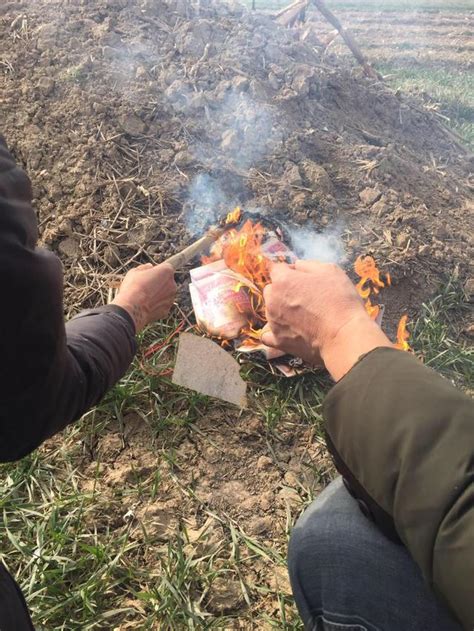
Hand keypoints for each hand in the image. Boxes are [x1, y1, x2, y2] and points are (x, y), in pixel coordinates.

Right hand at [111, 263, 176, 332]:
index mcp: (167, 271)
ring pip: (165, 295)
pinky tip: (145, 306)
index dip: (157, 271)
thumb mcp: (134, 272)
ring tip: (143, 298)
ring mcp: (171, 298)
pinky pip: (162, 305)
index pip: (166, 267)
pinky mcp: (167, 310)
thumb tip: (149, 266)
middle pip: (166, 282)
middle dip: (158, 283)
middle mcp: (173, 284)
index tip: (149, 274)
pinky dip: (156, 306)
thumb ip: (145, 268)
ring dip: (157, 295)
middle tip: (145, 286)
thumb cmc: (132, 288)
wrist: (131, 309)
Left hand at [261, 260, 392, 380]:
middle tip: (304, 297)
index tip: (302, 277)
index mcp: (283, 280)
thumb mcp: (330, 271)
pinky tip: (285, 332)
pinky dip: (274, 333)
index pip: (276, 268)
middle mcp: (272, 300)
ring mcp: (273, 322)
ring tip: (304, 317)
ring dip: (281, 310)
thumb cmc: (339, 300)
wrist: (344, 336)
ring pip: (271, 311)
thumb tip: (296, 265)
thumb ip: (308, 264)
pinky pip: (267, 336)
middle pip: (270, 290)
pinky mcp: (278, 341)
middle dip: (282, 291)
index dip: (290, 271)